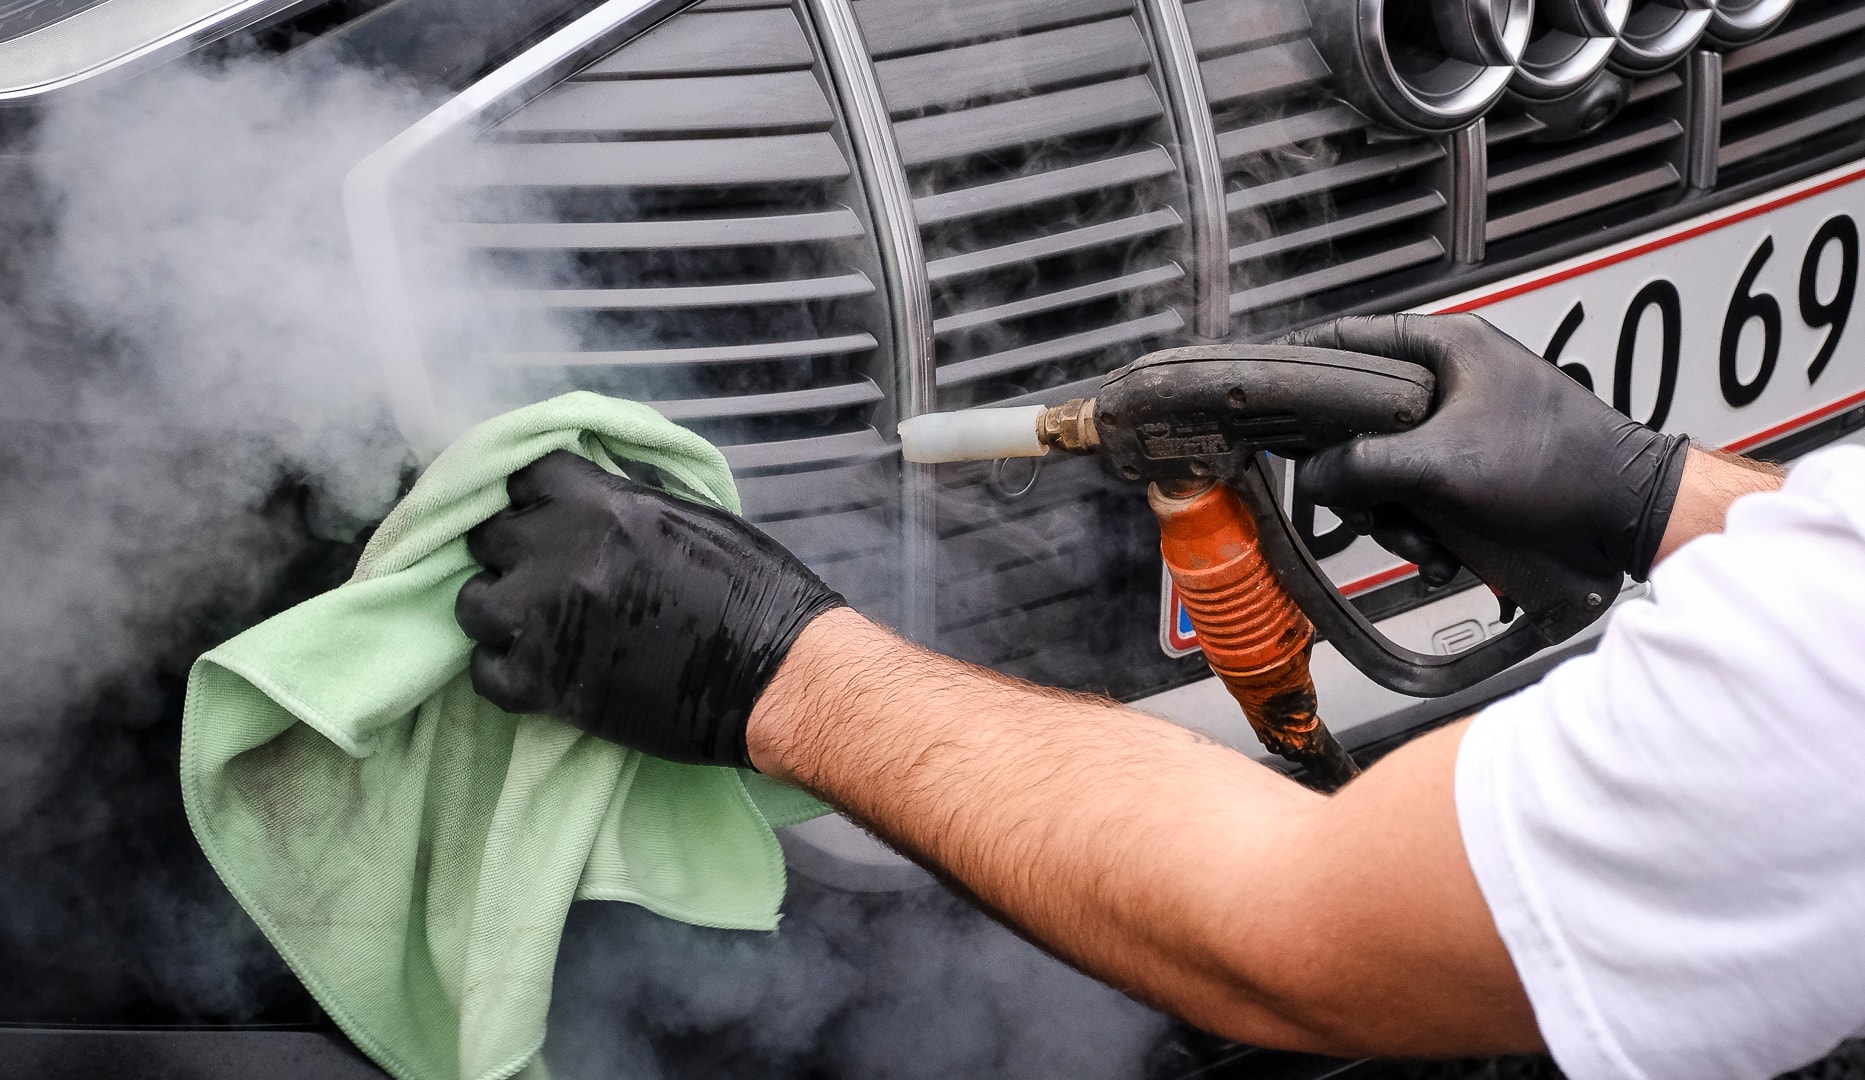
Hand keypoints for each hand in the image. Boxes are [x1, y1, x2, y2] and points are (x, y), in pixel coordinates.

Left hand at [455, 450, 844, 766]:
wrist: (776, 676)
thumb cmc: (757, 591)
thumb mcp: (694, 515)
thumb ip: (628, 502)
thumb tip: (592, 498)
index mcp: (600, 503)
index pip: (524, 474)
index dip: (534, 496)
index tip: (547, 514)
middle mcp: (558, 552)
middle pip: (490, 535)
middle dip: (513, 551)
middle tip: (544, 574)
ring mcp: (542, 619)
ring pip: (473, 603)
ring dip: (500, 610)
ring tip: (533, 625)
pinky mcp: (542, 684)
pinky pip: (484, 672)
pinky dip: (503, 671)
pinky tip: (536, 670)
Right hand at [1282, 314, 1689, 581]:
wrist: (1628, 515)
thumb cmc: (1562, 464)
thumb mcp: (1445, 463)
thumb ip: (1367, 465)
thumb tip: (1318, 477)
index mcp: (1444, 349)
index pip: (1347, 339)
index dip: (1302, 368)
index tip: (1268, 400)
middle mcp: (1449, 381)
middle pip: (1358, 423)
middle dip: (1359, 481)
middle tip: (1368, 510)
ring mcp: (1461, 427)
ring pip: (1386, 469)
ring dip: (1395, 519)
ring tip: (1423, 545)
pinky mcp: (1474, 470)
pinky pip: (1421, 497)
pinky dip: (1424, 532)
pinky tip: (1443, 555)